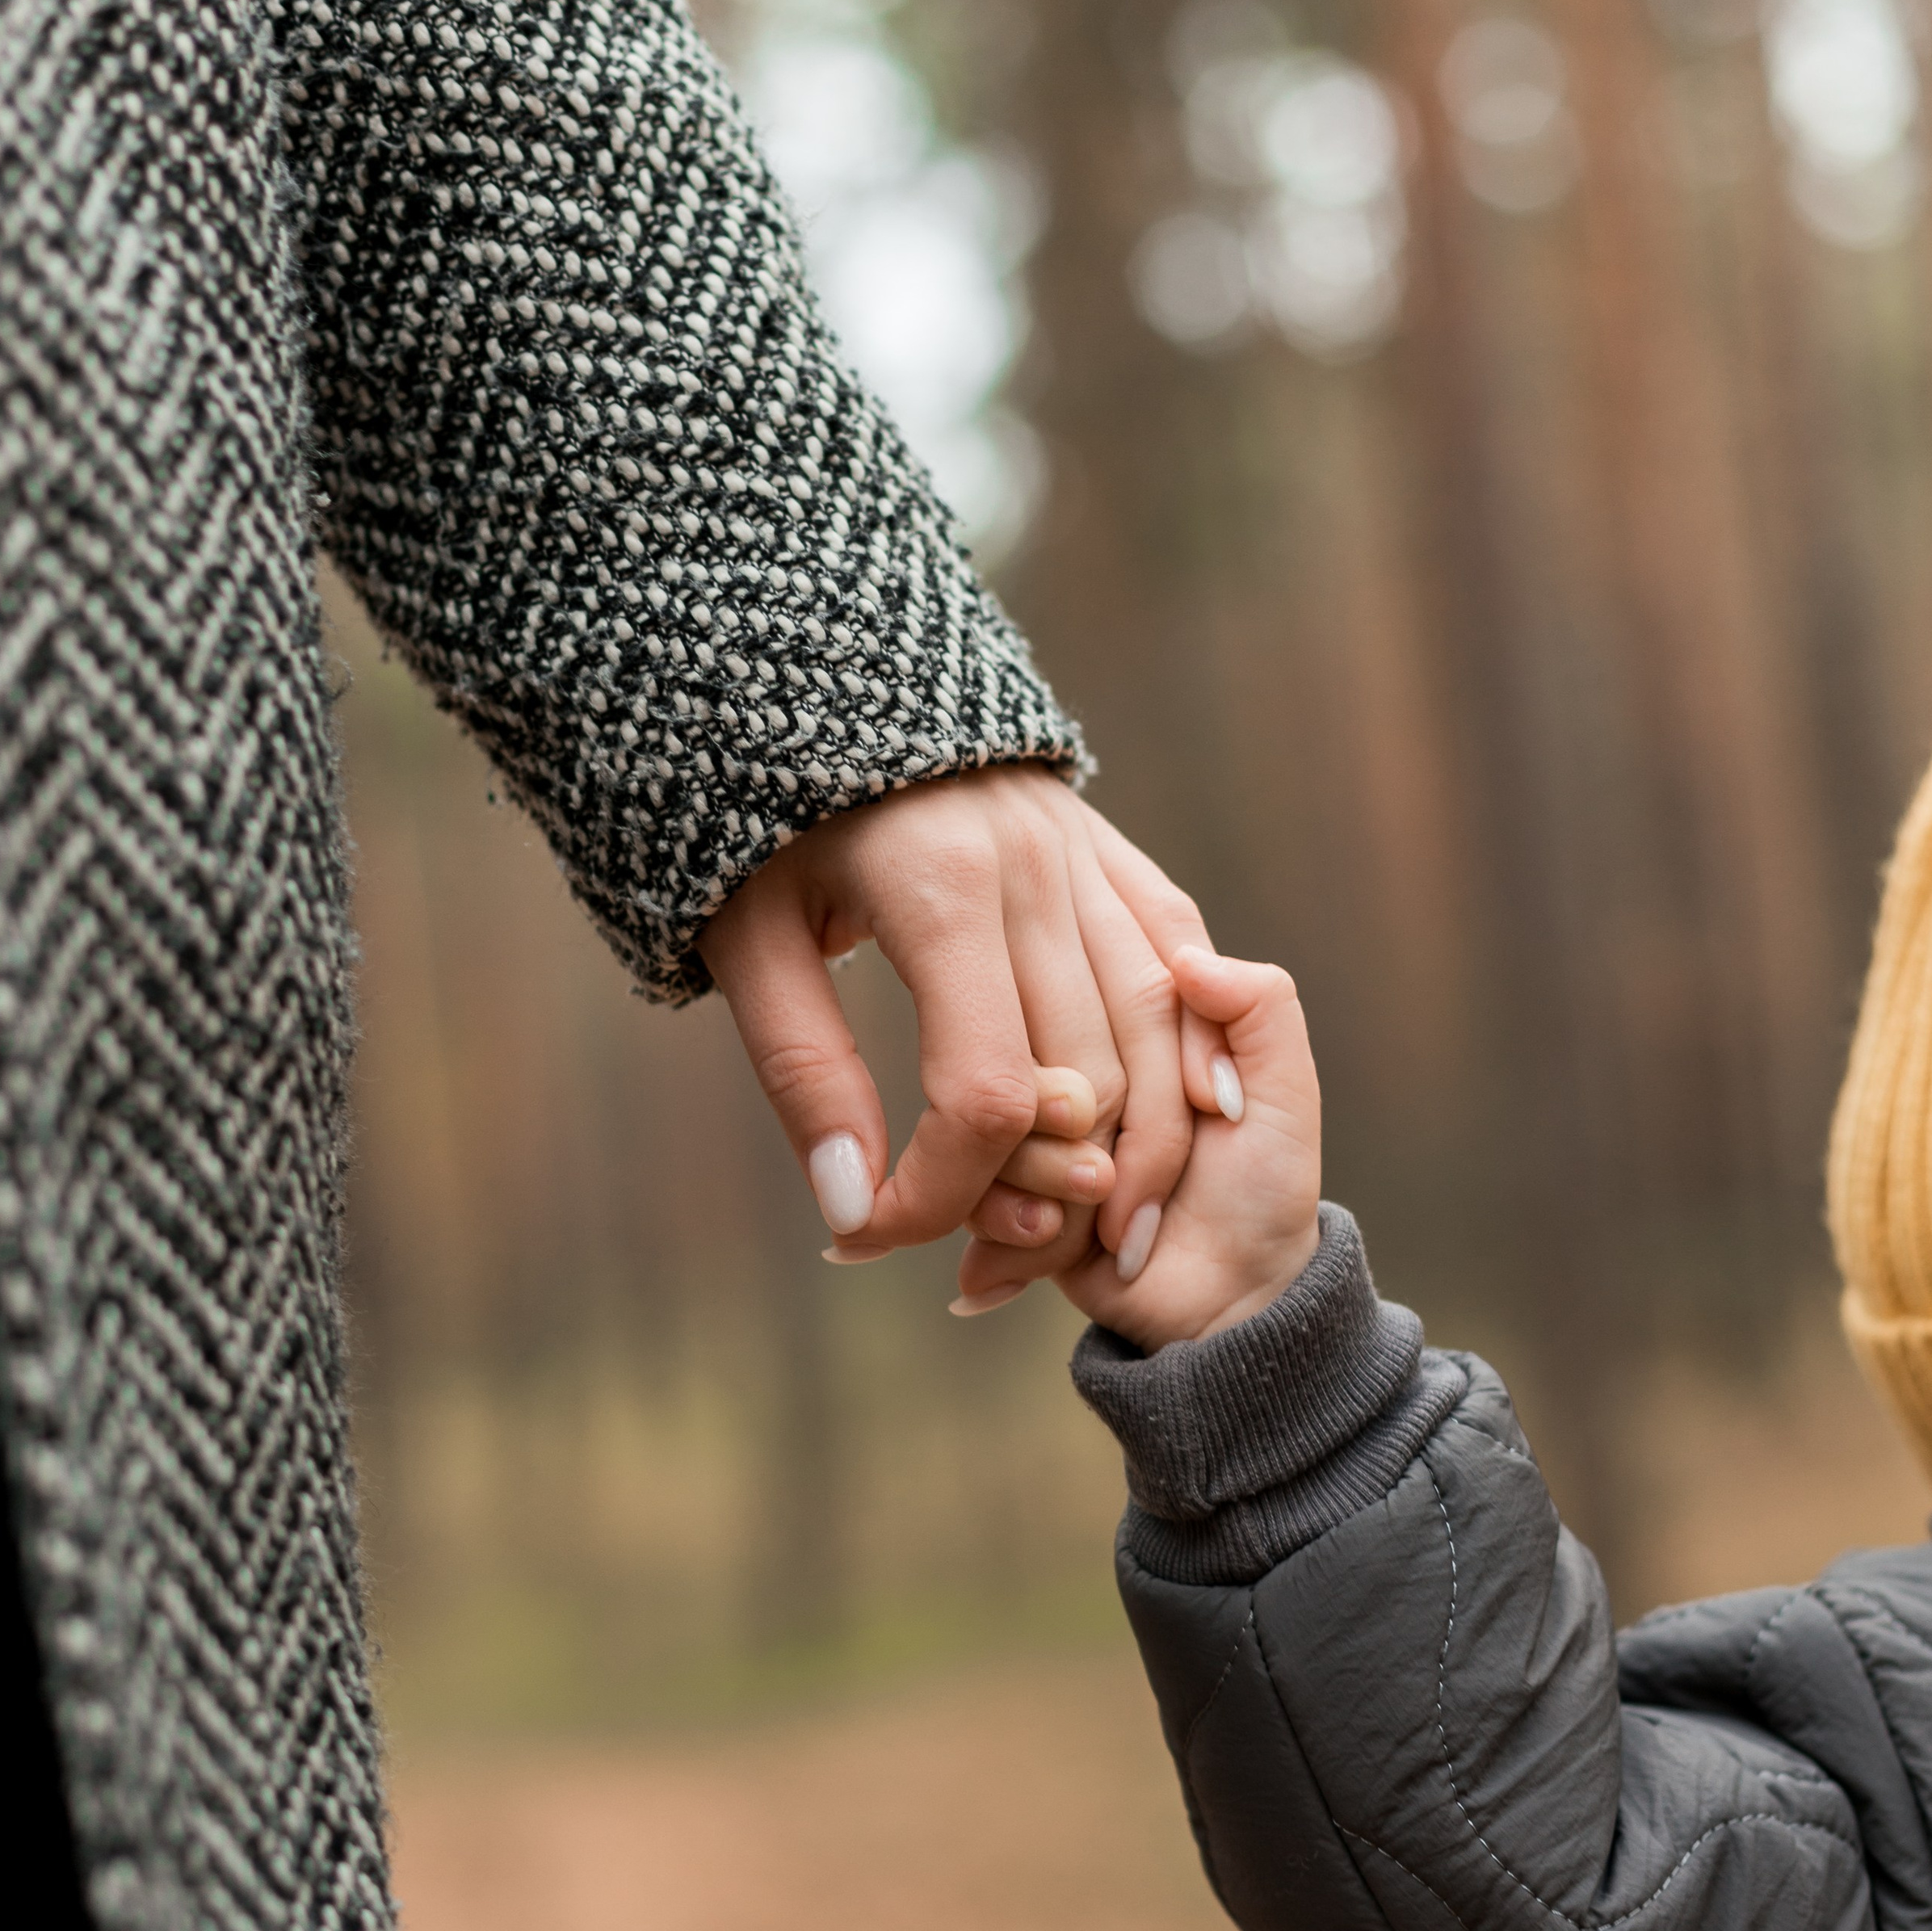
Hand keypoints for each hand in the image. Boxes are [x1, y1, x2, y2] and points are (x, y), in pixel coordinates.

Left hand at [696, 768, 1223, 1258]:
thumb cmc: (756, 816)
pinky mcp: (1112, 849)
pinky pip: (1179, 965)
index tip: (878, 1235)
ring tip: (1093, 1233)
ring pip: (1158, 1030)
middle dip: (1044, 1190)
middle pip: (1089, 1076)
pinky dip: (1185, 1055)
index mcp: (938, 885)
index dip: (944, 1195)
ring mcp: (1087, 852)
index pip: (987, 1092)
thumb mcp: (745, 939)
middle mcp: (1035, 866)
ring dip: (1139, 1148)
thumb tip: (853, 1214)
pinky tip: (1171, 1127)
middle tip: (989, 1263)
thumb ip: (802, 1073)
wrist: (810, 667)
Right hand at [960, 947, 1322, 1349]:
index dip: (1152, 1035)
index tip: (1205, 1106)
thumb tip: (1187, 957)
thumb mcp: (1285, 1095)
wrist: (1220, 1307)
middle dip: (1099, 1126)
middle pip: (1040, 1035)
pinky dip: (1013, 1218)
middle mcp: (1080, 1048)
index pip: (1113, 969)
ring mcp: (1034, 1113)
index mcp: (1148, 1010)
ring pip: (997, 1102)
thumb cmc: (1264, 1194)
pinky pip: (969, 1167)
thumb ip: (1262, 1007)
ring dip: (1053, 1177)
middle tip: (1146, 1186)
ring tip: (1115, 1229)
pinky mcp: (997, 1172)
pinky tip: (1055, 1246)